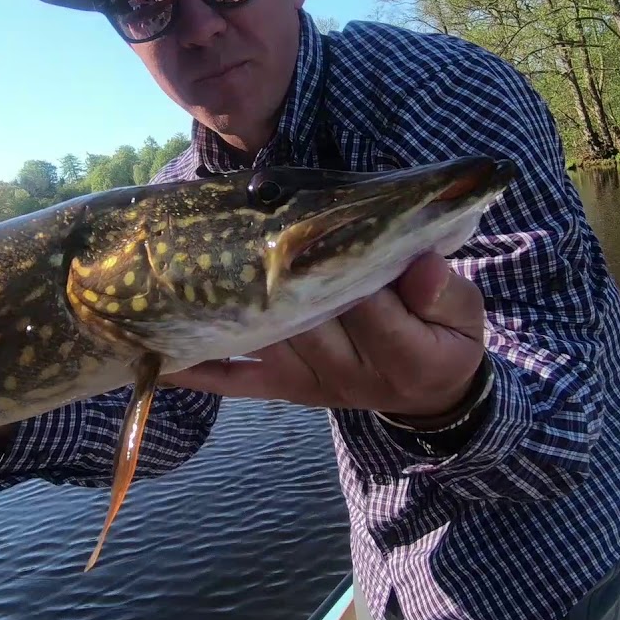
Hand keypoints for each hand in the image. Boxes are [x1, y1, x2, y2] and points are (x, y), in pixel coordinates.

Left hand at [164, 252, 486, 424]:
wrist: (428, 395)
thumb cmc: (446, 341)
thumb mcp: (465, 320)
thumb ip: (446, 293)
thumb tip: (419, 265)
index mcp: (403, 355)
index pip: (369, 307)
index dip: (344, 266)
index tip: (323, 224)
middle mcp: (347, 374)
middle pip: (305, 320)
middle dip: (276, 278)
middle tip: (242, 229)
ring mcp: (308, 382)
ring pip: (263, 339)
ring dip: (225, 307)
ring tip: (183, 269)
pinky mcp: (282, 386)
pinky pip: (234, 379)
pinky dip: (196, 367)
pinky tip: (153, 352)